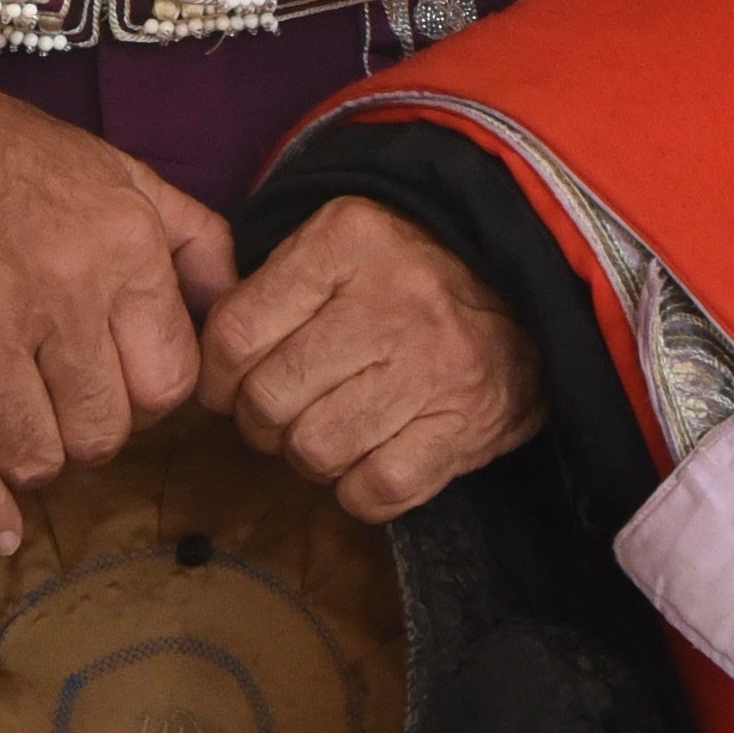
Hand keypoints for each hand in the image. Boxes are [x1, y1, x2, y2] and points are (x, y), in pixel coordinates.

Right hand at [0, 33, 237, 553]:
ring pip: (40, 455)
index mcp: (123, 251)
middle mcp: (62, 296)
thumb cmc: (13, 152)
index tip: (127, 384)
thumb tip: (235, 307)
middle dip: (96, 432)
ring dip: (40, 457)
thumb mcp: (125, 173)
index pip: (171, 381)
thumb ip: (196, 240)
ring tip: (30, 426)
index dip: (154, 398)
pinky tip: (0, 530)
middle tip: (72, 402)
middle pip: (107, 429)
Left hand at [199, 196, 544, 521]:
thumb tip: (206, 366)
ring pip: (314, 449)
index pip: (235, 335)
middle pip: (268, 399)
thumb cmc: (408, 276)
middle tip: (283, 412)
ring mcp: (432, 367)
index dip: (217, 379)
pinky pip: (373, 490)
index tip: (230, 386)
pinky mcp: (464, 427)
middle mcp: (392, 301)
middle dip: (261, 420)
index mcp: (347, 242)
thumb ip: (272, 289)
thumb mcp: (340, 245)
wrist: (527, 291)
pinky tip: (368, 459)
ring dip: (308, 456)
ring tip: (329, 431)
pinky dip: (357, 490)